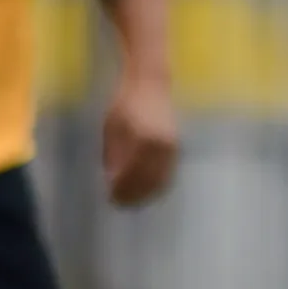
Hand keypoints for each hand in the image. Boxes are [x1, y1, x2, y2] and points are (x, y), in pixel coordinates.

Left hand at [101, 71, 178, 206]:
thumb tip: (112, 181)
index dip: (121, 190)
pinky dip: (158, 183)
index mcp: (141, 142)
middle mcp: (160, 147)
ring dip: (147, 192)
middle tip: (120, 203)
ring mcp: (172, 147)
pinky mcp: (177, 147)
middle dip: (134, 195)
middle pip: (148, 181)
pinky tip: (147, 187)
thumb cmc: (125, 104)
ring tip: (133, 199)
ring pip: (161, 179)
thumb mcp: (111, 130)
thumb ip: (113, 157)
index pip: (131, 175)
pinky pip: (168, 172)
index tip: (111, 199)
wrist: (151, 84)